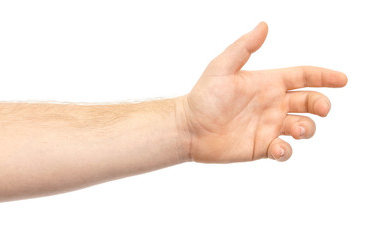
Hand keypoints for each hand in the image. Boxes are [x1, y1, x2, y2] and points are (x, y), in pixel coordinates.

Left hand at [178, 22, 346, 162]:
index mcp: (268, 83)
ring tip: (296, 129)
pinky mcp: (262, 146)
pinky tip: (277, 148)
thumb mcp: (222, 68)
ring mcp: (269, 126)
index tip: (342, 80)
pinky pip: (284, 150)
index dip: (324, 77)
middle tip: (322, 109)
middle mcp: (272, 104)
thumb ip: (244, 48)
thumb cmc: (203, 97)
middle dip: (321, 104)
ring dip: (307, 128)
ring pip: (302, 126)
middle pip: (309, 101)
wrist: (188, 128)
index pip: (303, 77)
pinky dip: (287, 150)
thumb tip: (264, 26)